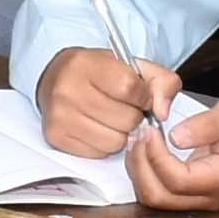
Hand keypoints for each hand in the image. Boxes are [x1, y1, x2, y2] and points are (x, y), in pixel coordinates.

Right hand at [32, 46, 181, 154]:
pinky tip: (98, 127)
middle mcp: (68, 90)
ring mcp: (60, 116)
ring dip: (122, 133)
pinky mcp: (57, 137)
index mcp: (86, 65)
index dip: (143, 96)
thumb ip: (161, 81)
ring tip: (112, 118)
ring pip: (115, 141)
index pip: (129, 88)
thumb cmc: (97, 72)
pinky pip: (100, 152)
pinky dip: (105, 144)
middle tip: (124, 107)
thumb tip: (162, 112)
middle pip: (126, 119)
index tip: (141, 95)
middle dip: (134, 116)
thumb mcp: (132, 65)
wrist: (56, 78)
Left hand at [130, 92, 218, 208]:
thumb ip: (207, 125)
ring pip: (156, 198)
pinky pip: (161, 190)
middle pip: (160, 197)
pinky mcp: (194, 191)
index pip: (177, 180)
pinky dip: (147, 172)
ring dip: (140, 171)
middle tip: (138, 134)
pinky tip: (146, 148)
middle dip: (141, 167)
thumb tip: (175, 137)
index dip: (156, 156)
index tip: (150, 129)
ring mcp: (201, 197)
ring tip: (139, 139)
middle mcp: (211, 197)